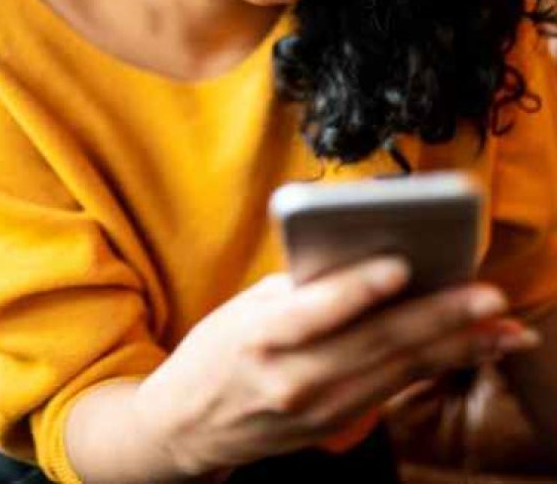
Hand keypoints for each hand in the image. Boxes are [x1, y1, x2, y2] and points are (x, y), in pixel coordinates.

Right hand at [132, 257, 539, 477]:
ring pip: (397, 371)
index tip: (401, 264)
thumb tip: (362, 261)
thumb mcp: (243, 309)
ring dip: (455, 347)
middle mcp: (293, 378)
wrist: (188, 423)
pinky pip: (393, 390)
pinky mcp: (336, 426)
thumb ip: (299, 289)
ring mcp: (319, 409)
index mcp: (260, 337)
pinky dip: (435, 368)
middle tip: (486, 296)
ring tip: (499, 327)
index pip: (316, 310)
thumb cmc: (215, 352)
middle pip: (375, 343)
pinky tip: (467, 351)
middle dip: (438, 318)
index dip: (360, 288)